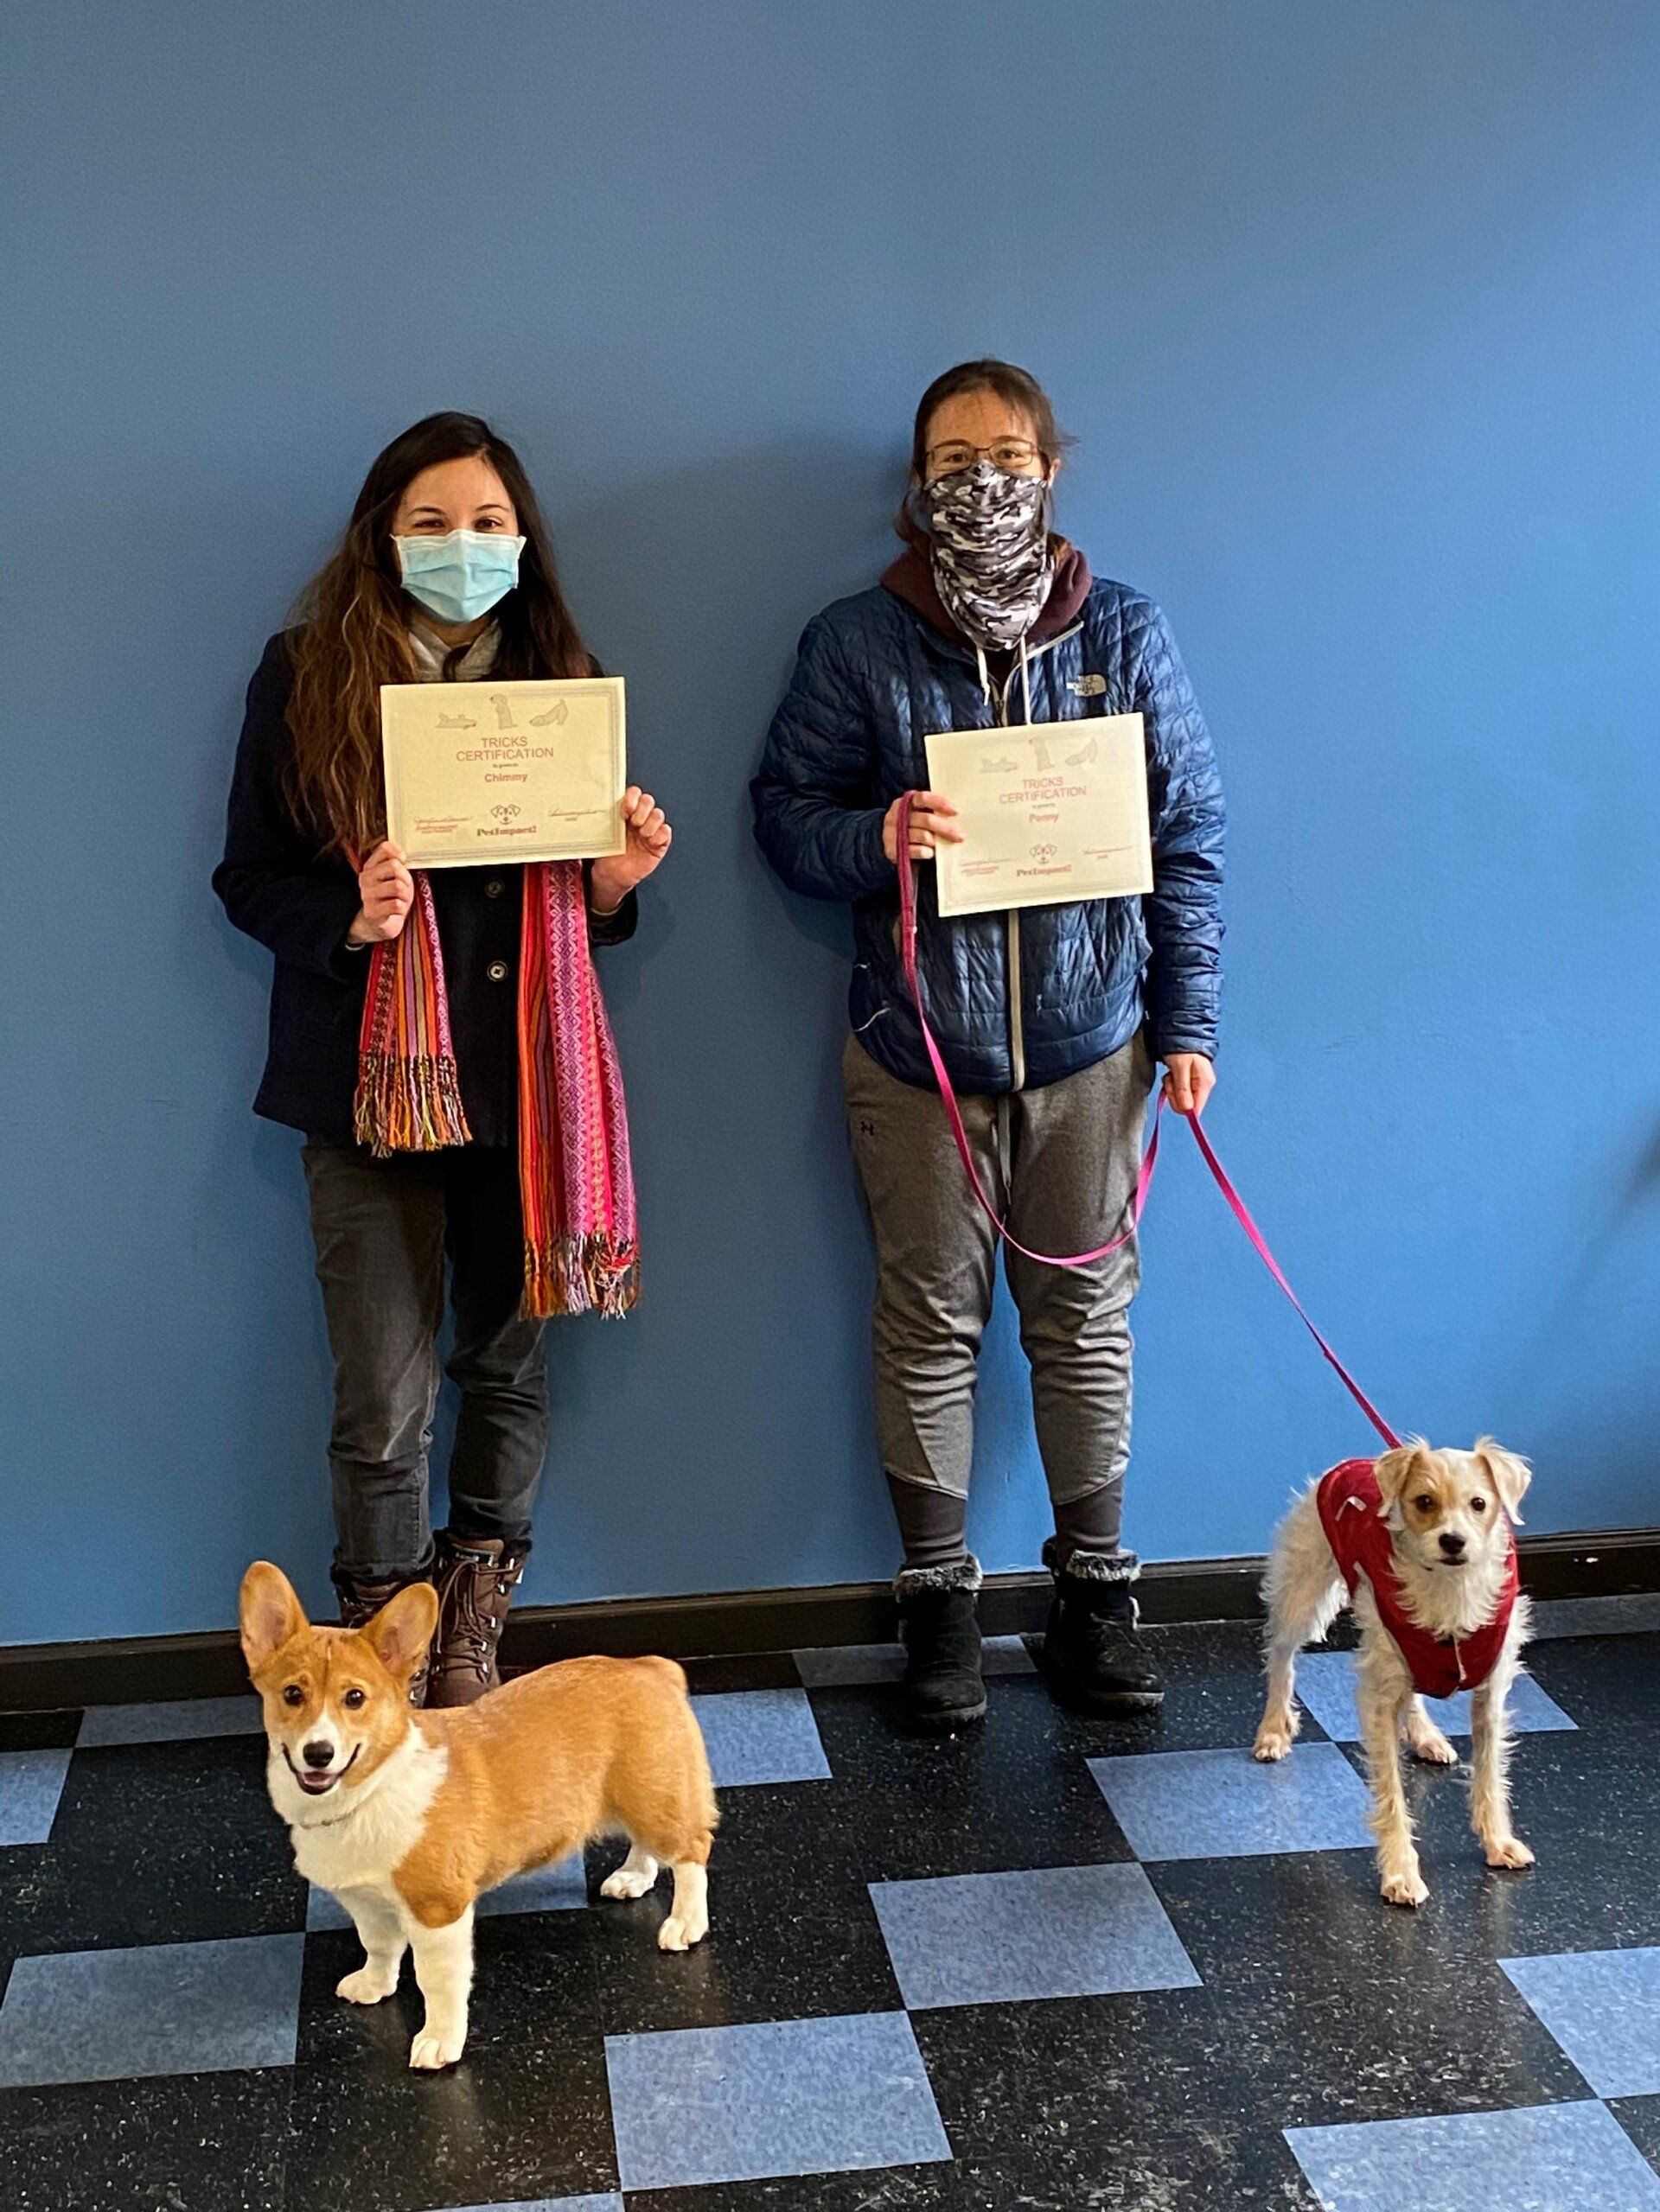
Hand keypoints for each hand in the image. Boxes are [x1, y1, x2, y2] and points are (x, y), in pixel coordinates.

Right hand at [349, 840, 414, 944]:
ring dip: (406, 895)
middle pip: (394, 866)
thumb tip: (401, 854)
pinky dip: (402, 908)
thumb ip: (396, 862)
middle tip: (405, 887)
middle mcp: (365, 879)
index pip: (384, 848)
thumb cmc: (390, 898)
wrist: (378, 924)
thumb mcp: (393, 877)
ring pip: (397, 886)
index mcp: (369, 867)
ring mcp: (367, 896)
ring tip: (401, 900)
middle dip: (406, 878)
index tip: (403, 862)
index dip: (398, 853)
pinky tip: (397, 911)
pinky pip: (397, 905)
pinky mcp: (372, 912)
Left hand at [590, 786, 671, 913]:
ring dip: (650, 824)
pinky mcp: (659, 843)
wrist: (613, 874)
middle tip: (634, 823)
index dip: (632, 798)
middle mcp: (640, 818)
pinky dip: (659, 835)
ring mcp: (650, 829)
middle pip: (648, 800)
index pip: (634, 793)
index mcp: (626, 812)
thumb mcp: (603, 831)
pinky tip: (650, 842)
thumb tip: (597, 802)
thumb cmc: (608, 853)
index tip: (624, 811)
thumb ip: (605, 816)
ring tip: (642, 835)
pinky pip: (666, 832)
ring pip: (658, 814)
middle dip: (641, 810)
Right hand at [883, 790, 962, 865]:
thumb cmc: (911, 826)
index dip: (940, 803)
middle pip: (926, 819)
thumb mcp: (917, 813)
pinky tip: (930, 853)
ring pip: (922, 835)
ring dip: (935, 840)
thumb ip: (932, 811)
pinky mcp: (892, 849)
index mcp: (905, 802)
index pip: (923, 798)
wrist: (887, 842)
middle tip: (960, 836)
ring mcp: (892, 832)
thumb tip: (957, 814)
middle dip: (946, 828)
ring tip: (939, 844)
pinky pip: (913, 850)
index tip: (956, 811)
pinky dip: (925, 852)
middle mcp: (897, 815)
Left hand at [1162, 1053, 1215, 1116]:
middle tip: (1170, 1079)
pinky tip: (1171, 1074)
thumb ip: (1183, 1089)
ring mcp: (1196, 1085)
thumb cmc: (1181, 1049)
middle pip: (1186, 1106)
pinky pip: (1178, 1092)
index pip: (1196, 1110)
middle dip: (1174, 1095)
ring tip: (1171, 1074)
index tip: (1173, 1093)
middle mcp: (1203, 1087)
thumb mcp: (1180, 1068)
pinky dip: (1171, 1085)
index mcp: (1205, 1084)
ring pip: (1180, 1099)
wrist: (1180, 1034)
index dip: (1182, 1107)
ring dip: (1171, 1088)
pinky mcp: (1189, 1082)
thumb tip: (1187, 1110)